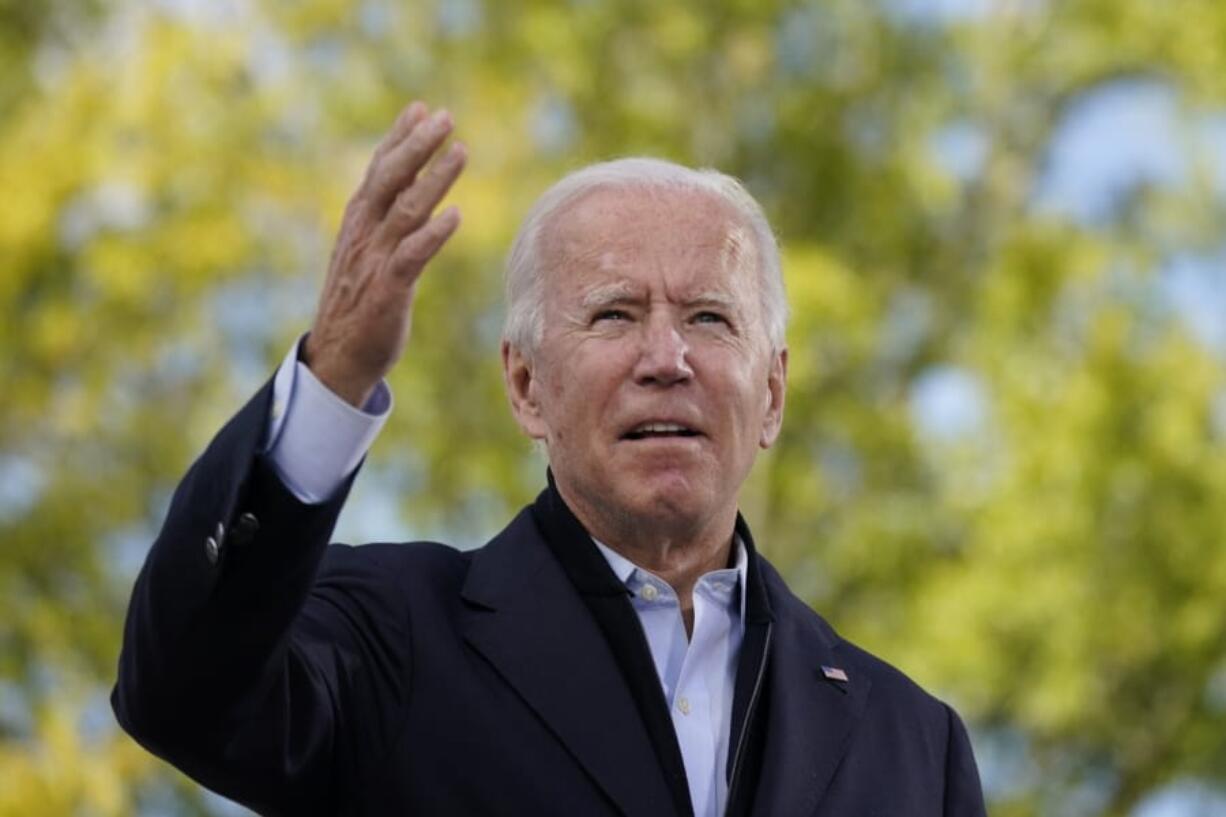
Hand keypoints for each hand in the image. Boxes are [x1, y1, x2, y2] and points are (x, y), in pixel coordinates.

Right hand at [304, 101, 465, 406]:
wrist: (338, 357)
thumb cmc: (359, 303)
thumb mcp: (367, 254)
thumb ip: (385, 222)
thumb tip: (412, 191)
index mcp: (358, 223)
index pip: (378, 170)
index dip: (399, 138)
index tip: (420, 108)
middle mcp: (364, 234)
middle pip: (390, 179)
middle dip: (417, 145)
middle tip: (444, 116)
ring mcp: (374, 261)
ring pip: (405, 211)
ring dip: (434, 179)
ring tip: (461, 151)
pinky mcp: (387, 290)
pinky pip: (411, 256)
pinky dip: (432, 234)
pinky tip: (455, 216)